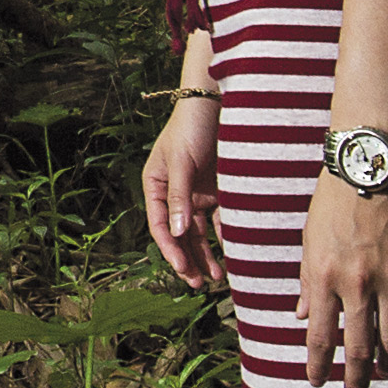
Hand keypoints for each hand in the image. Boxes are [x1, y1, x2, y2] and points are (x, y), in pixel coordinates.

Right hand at [143, 96, 222, 284]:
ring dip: (205, 255)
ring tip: (217, 277)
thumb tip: (177, 232)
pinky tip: (232, 253)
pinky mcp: (215, 191)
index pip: (158, 225)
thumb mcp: (182, 161)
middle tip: (199, 283)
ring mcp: (195, 193)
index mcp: (156, 186)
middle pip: (178, 234)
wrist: (216, 104)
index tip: (183, 269)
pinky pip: (218, 220)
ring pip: (198, 233)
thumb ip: (179, 196)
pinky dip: (222, 237)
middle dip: (187, 260)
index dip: (169, 249)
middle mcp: (173, 194)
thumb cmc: (191, 127)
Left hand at [300, 171, 387, 387]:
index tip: (317, 383)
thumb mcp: (309, 241)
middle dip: (355, 377)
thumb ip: (309, 283)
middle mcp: (358, 283)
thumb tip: (304, 317)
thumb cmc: (333, 200)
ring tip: (386, 371)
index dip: (318, 367)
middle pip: (359, 347)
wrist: (370, 164)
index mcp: (324, 277)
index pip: (320, 337)